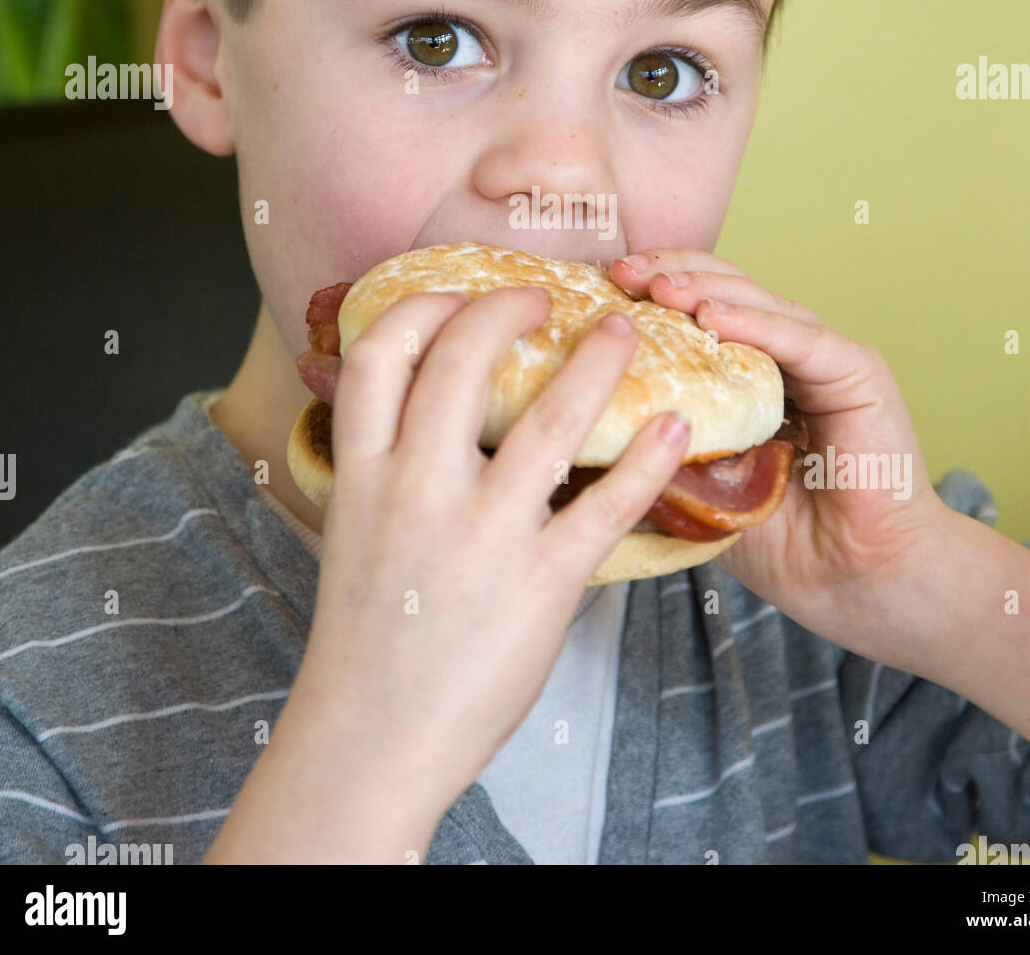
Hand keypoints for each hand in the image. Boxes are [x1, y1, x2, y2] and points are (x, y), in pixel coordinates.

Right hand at [294, 285, 692, 823]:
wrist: (373, 735)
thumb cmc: (368, 632)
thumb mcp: (356, 528)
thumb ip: (385, 462)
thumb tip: (415, 397)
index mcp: (364, 473)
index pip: (380, 354)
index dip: (422, 306)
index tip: (460, 294)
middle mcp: (417, 490)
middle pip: (461, 358)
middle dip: (508, 309)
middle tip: (545, 299)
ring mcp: (481, 535)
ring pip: (549, 419)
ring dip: (596, 361)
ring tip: (625, 332)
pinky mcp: (540, 582)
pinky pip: (606, 506)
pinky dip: (647, 459)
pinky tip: (673, 428)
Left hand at [609, 250, 949, 637]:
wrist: (857, 581)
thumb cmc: (783, 542)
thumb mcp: (697, 488)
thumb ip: (655, 451)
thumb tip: (581, 427)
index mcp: (748, 373)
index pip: (696, 310)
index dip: (649, 293)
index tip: (596, 288)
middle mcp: (785, 354)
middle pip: (723, 289)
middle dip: (667, 273)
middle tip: (618, 271)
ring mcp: (822, 358)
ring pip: (757, 301)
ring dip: (702, 289)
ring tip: (655, 286)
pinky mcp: (856, 371)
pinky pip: (799, 338)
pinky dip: (755, 323)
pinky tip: (711, 316)